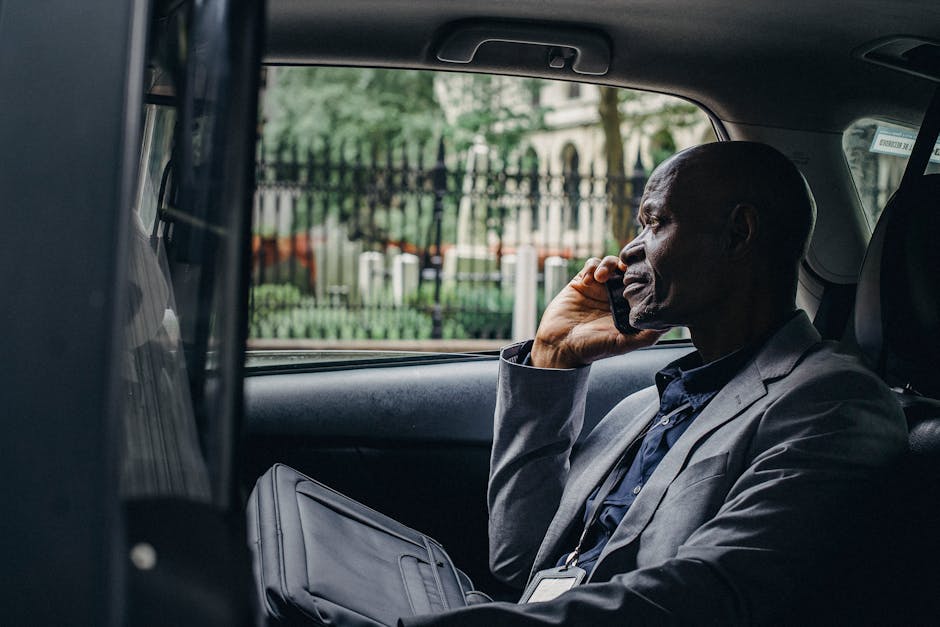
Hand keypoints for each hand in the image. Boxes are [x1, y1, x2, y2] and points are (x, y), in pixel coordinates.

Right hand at [530, 256, 663, 368]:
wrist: (559, 346)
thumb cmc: (591, 349)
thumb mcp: (622, 344)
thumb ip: (646, 336)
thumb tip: (669, 324)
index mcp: (628, 308)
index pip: (642, 284)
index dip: (644, 277)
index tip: (641, 277)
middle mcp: (615, 295)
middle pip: (628, 269)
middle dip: (627, 266)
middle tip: (624, 270)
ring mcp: (598, 287)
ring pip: (611, 263)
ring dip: (609, 265)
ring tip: (601, 277)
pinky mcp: (582, 282)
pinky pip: (591, 264)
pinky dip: (592, 267)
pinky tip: (588, 280)